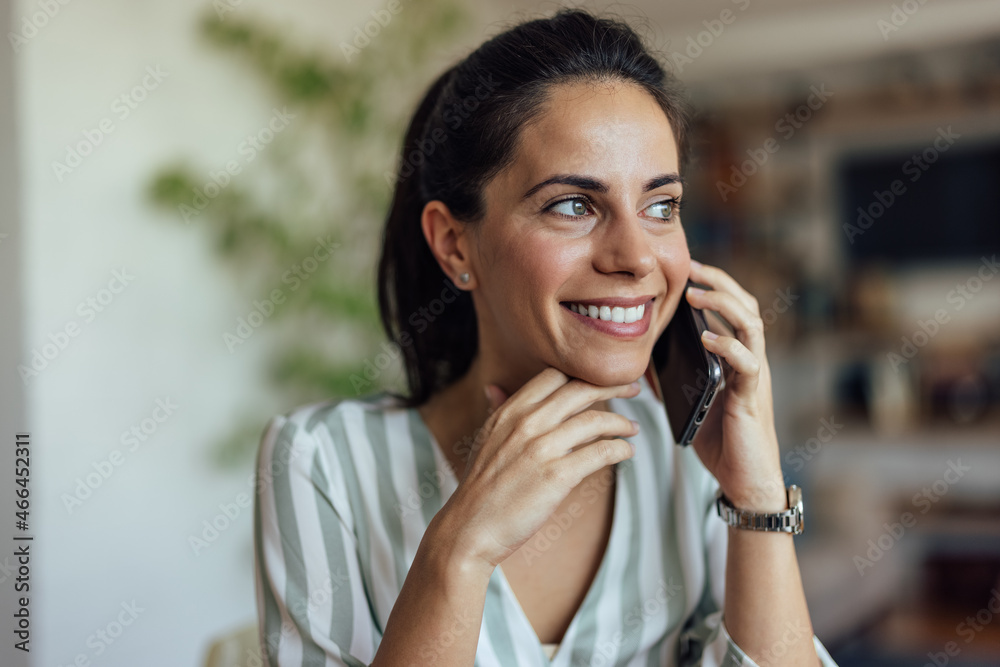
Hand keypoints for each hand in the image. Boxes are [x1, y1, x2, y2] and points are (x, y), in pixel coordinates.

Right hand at [437, 367, 639, 570]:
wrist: (470, 527)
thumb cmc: (480, 486)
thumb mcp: (485, 439)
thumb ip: (497, 409)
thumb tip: (494, 386)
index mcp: (510, 411)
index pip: (554, 376)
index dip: (583, 374)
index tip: (601, 379)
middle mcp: (526, 423)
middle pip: (580, 391)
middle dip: (613, 387)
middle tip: (632, 390)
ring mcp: (542, 448)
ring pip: (594, 421)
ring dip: (620, 423)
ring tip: (632, 428)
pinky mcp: (557, 476)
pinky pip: (600, 453)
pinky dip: (619, 449)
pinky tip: (627, 452)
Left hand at [685, 261, 785, 511]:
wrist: (744, 482)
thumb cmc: (721, 442)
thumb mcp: (691, 402)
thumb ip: (677, 378)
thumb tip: (645, 359)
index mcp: (738, 359)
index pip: (734, 310)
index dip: (715, 286)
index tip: (688, 270)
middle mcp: (751, 362)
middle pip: (747, 307)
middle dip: (721, 283)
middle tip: (693, 269)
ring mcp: (755, 378)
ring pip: (752, 327)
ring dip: (723, 306)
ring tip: (696, 296)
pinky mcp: (752, 398)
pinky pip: (747, 364)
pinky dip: (728, 346)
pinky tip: (707, 338)